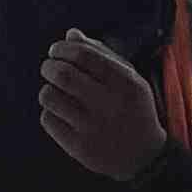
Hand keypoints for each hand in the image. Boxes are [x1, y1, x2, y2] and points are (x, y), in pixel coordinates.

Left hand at [39, 28, 166, 180]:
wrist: (144, 157)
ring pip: (50, 96)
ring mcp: (93, 128)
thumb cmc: (132, 107)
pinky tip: (61, 113)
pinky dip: (49, 111)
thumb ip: (101, 53)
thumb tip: (71, 34)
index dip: (63, 48)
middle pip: (63, 74)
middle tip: (48, 67)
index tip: (55, 50)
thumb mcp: (128, 77)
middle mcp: (109, 105)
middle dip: (49, 65)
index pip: (84, 55)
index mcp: (125, 83)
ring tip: (55, 91)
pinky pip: (48, 119)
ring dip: (47, 88)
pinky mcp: (79, 148)